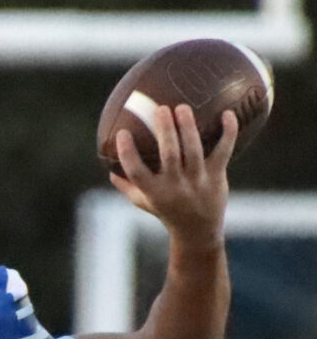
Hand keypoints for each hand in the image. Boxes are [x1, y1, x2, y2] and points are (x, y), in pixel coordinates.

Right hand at [110, 104, 236, 247]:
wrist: (197, 230)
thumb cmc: (166, 211)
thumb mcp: (143, 202)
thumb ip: (127, 185)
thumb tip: (109, 167)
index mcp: (154, 192)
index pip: (136, 172)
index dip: (128, 153)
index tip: (122, 133)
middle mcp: (175, 186)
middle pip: (170, 155)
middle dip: (165, 130)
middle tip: (161, 109)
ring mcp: (197, 181)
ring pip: (194, 151)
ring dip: (189, 128)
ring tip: (182, 107)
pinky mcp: (216, 176)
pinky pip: (224, 151)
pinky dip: (228, 132)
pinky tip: (227, 113)